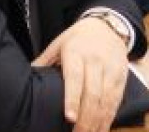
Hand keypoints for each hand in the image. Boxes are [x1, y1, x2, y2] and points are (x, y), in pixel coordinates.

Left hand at [33, 16, 128, 131]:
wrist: (107, 27)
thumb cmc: (78, 39)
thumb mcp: (58, 44)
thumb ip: (44, 61)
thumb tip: (27, 77)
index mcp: (76, 52)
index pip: (75, 78)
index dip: (72, 99)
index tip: (69, 118)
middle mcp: (95, 61)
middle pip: (92, 94)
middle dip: (85, 119)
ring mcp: (110, 69)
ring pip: (106, 100)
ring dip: (98, 122)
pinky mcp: (121, 77)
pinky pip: (116, 101)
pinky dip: (109, 118)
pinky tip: (102, 129)